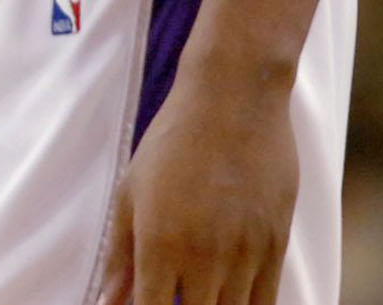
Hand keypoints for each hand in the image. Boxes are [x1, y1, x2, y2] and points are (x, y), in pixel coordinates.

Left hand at [98, 68, 297, 304]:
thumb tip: (106, 303)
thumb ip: (120, 255)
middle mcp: (203, 258)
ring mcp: (244, 256)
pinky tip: (230, 297)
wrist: (234, 98)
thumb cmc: (173, 140)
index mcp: (159, 243)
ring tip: (199, 293)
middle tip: (175, 294)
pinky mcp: (276, 248)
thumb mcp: (131, 191)